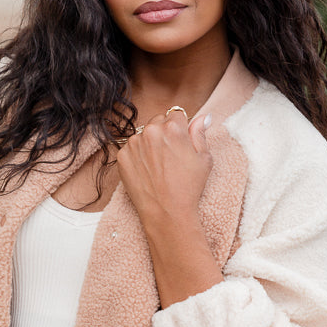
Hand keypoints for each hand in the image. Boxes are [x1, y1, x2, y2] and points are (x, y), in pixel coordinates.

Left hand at [116, 110, 212, 227]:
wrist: (166, 212)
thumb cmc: (188, 188)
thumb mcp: (204, 159)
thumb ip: (200, 134)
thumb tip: (202, 117)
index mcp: (173, 128)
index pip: (176, 114)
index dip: (180, 128)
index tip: (180, 143)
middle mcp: (151, 131)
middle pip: (158, 121)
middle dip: (164, 133)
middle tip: (170, 156)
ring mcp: (134, 143)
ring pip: (143, 134)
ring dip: (149, 143)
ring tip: (158, 166)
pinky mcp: (122, 156)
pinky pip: (131, 148)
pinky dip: (138, 156)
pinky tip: (147, 171)